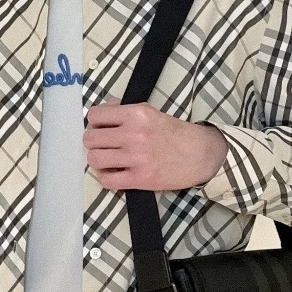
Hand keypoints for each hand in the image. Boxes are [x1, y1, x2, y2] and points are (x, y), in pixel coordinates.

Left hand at [82, 98, 228, 191]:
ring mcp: (136, 158)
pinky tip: (114, 173)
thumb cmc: (175, 133)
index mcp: (136, 114)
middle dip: (94, 142)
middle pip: (90, 139)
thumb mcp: (151, 112)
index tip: (102, 128)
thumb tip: (103, 110)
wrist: (201, 155)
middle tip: (104, 145)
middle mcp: (134, 134)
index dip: (95, 122)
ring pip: (94, 159)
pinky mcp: (140, 179)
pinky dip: (106, 178)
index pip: (95, 115)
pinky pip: (107, 181)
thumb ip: (125, 110)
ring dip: (97, 160)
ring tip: (107, 160)